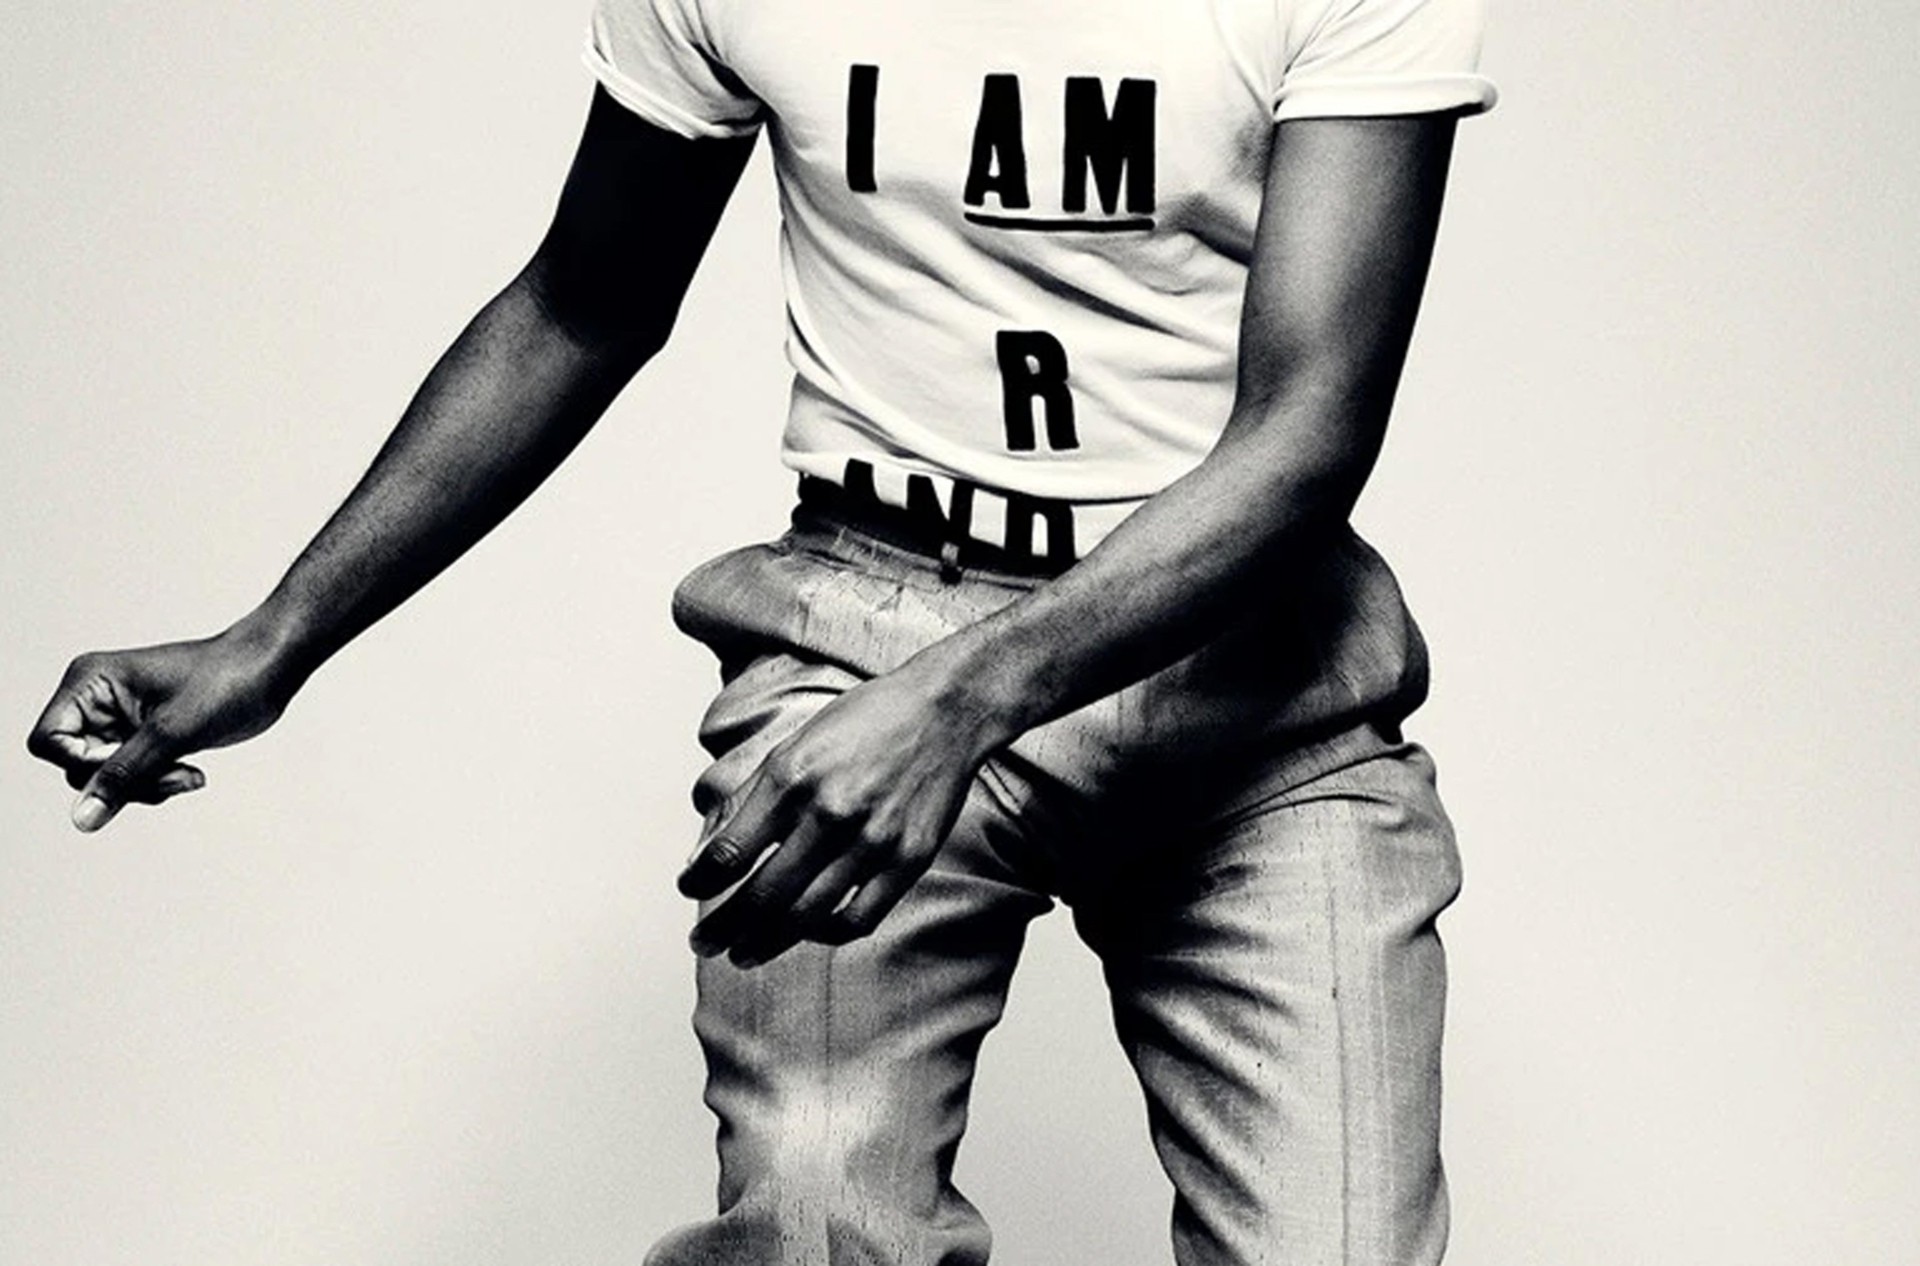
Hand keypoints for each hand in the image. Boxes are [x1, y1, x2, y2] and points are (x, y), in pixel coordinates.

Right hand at [27, 627, 297, 832]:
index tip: (130, 762)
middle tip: (174, 773)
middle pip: (77, 766)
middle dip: (126, 779)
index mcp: (90, 681)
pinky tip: (191, 773)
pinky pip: (131, 776)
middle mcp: (96, 700)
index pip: (49, 743)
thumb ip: (124, 775)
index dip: (82, 765)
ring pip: (106, 778)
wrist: (269, 668)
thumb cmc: (226, 681)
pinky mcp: (142, 736)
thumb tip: (83, 818)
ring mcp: (119, 719)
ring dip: (147, 785)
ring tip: (189, 773)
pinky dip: (158, 782)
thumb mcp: (172, 732)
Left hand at [678, 656, 1005, 967]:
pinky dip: (826, 934)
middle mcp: (830, 812)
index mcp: (793, 777)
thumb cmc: (863, 724)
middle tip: (703, 944)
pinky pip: (859, 919)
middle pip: (762, 894)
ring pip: (806, 916)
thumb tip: (708, 854)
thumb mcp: (795, 745)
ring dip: (765, 942)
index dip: (700, 881)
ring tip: (743, 953)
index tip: (689, 890)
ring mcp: (872, 841)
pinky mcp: (908, 861)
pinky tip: (808, 932)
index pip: (730, 850)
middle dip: (723, 928)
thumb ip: (751, 798)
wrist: (943, 712)